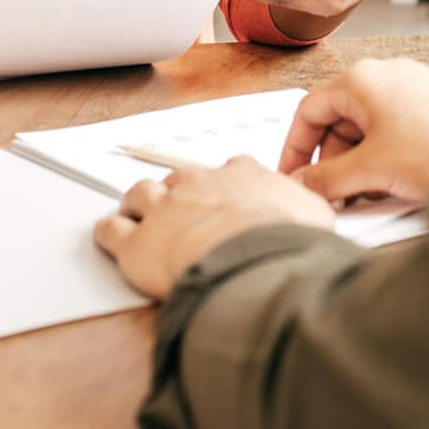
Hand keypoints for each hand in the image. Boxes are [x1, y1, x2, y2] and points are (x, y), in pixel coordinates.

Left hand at [93, 156, 335, 297]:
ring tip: (137, 213)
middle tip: (180, 209)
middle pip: (180, 178)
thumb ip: (311, 211)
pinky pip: (111, 229)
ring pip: (140, 194)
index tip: (226, 194)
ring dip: (137, 203)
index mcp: (242, 175)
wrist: (250, 259)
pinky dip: (108, 232)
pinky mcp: (135, 241)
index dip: (225, 185)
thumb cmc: (283, 240)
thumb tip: (320, 219)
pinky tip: (108, 235)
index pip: (231, 170)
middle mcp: (198, 183)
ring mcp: (164, 208)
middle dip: (178, 192)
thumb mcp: (316, 218)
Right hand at [279, 58, 428, 204]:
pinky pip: (397, 136)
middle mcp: (388, 78)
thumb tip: (301, 184)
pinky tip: (397, 191)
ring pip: (369, 132)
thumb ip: (327, 178)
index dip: (294, 149)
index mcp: (363, 79)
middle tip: (333, 199)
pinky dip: (388, 163)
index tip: (292, 179)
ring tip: (370, 199)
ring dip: (361, 168)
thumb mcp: (374, 169)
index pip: (308, 110)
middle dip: (332, 163)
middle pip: (339, 122)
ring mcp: (415, 93)